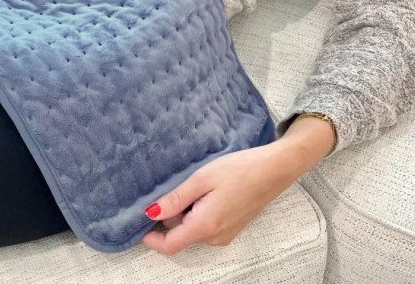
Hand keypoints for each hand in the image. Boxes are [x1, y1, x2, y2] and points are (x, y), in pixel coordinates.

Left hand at [141, 116, 334, 254]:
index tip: (139, 220)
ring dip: (185, 213)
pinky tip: (206, 191)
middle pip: (179, 236)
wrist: (275, 169)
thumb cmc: (240, 169)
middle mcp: (215, 237)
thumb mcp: (201, 179)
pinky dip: (197, 212)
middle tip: (174, 187)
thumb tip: (150, 213)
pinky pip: (205, 226)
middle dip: (170, 217)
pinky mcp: (231, 228)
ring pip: (192, 230)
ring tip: (194, 186)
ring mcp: (225, 235)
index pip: (169, 246)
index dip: (150, 238)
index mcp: (205, 226)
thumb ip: (175, 199)